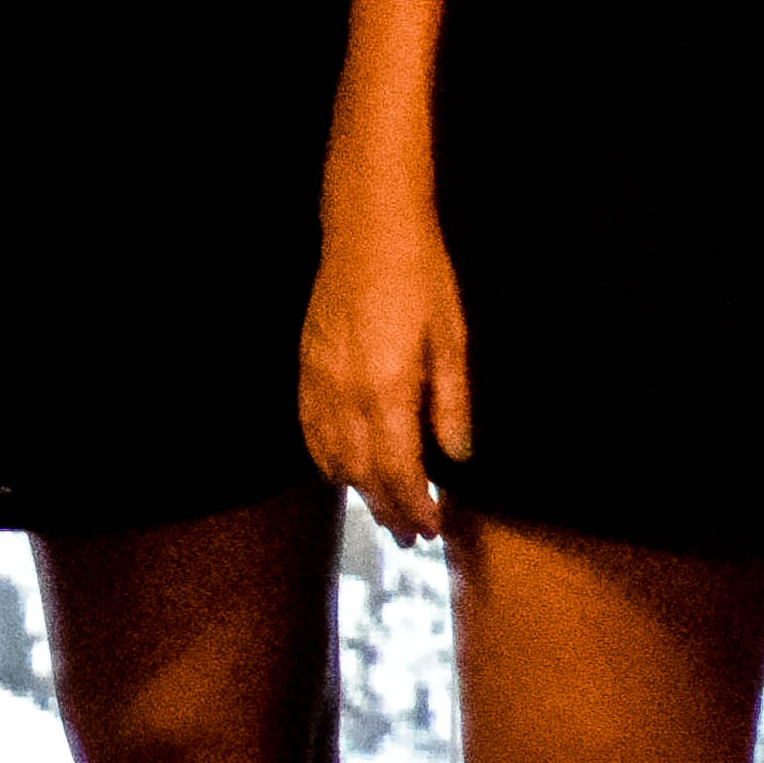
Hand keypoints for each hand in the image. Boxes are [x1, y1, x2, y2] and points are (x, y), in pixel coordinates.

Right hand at [299, 206, 471, 542]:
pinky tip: (342, 470)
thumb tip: (457, 456)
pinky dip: (326, 460)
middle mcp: (346, 394)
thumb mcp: (452, 338)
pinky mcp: (306, 367)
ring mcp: (320, 382)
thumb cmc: (420, 276)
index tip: (431, 529)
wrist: (367, 226)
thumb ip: (452, 403)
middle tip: (411, 536)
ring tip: (384, 511)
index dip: (415, 507)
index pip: (399, 471)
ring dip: (358, 492)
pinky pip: (309, 430)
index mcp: (388, 388)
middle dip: (388, 510)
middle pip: (363, 474)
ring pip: (332, 459)